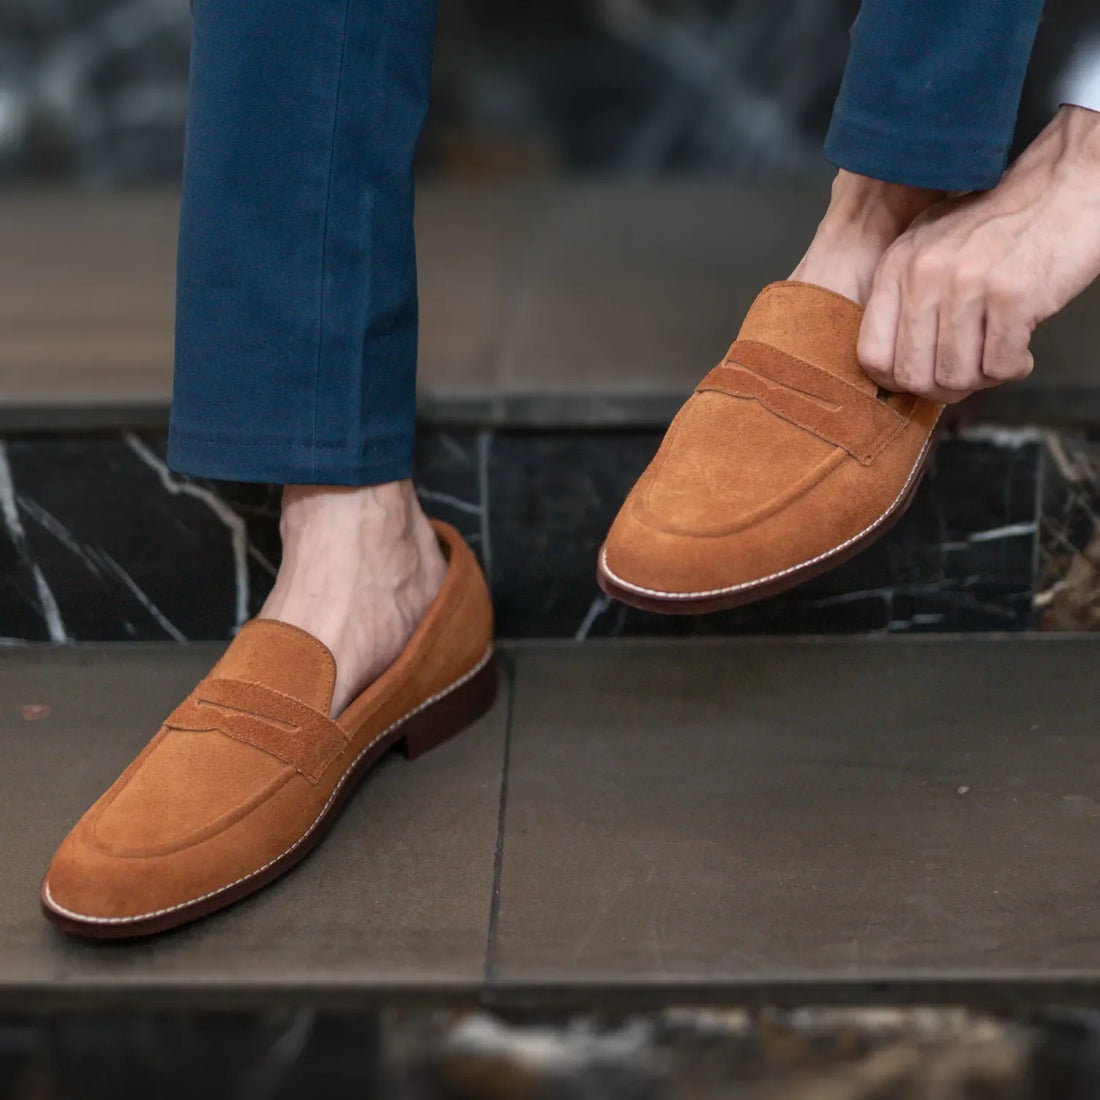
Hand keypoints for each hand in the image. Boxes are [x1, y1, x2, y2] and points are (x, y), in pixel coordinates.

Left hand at [858, 106, 1099, 403]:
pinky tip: (1022, 348)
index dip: (897, 380)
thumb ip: (907, 301)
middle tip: (970, 374)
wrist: (1065, 184)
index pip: (872, 355)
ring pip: (955, 377)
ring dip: (981, 379)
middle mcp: (924, 274)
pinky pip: (999, 367)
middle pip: (912, 376)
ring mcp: (967, 283)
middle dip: (943, 388)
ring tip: (998, 355)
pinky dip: (1013, 367)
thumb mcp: (932, 250)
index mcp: (897, 266)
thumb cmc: (999, 227)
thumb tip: (894, 373)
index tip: (925, 374)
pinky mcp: (1012, 294)